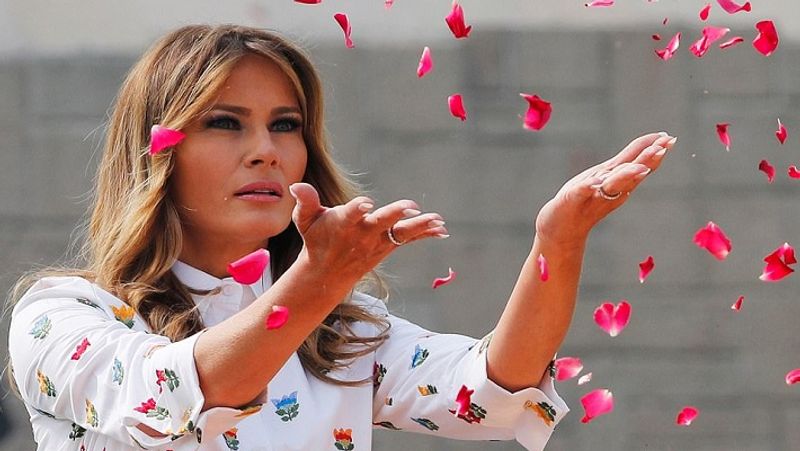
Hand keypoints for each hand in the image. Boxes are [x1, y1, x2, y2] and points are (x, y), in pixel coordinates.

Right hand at [288, 183, 447, 281]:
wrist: (326, 273)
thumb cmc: (316, 239)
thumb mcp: (305, 220)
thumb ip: (305, 202)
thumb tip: (297, 185)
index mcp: (344, 223)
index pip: (351, 213)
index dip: (357, 208)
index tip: (365, 203)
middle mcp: (363, 233)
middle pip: (382, 222)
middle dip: (396, 214)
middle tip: (412, 206)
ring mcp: (378, 241)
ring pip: (401, 232)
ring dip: (420, 226)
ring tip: (438, 220)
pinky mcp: (388, 245)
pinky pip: (409, 239)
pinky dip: (425, 234)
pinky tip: (442, 229)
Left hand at [535, 132, 674, 246]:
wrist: (561, 230)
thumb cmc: (585, 200)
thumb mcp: (609, 178)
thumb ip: (629, 164)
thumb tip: (655, 146)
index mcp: (618, 183)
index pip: (639, 164)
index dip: (653, 152)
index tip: (669, 139)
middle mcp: (609, 191)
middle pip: (631, 175)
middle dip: (646, 161)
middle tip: (662, 148)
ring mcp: (591, 197)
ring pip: (611, 185)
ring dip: (624, 175)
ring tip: (637, 167)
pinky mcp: (571, 201)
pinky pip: (580, 194)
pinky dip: (587, 188)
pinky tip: (593, 183)